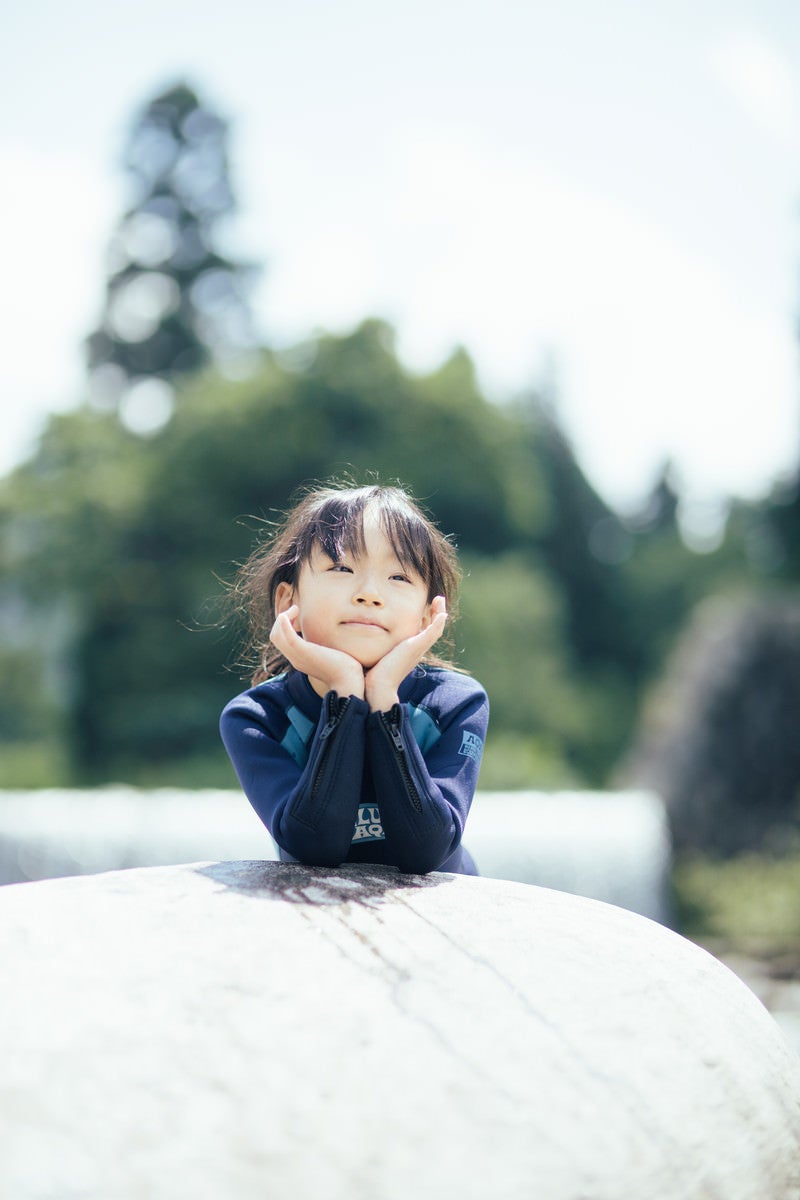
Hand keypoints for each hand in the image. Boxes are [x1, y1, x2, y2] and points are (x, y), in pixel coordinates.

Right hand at [270, 605, 364, 698]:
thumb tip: (330, 639)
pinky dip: (284, 624)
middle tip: (296, 610)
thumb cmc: (344, 668)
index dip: (285, 626)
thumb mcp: (329, 654)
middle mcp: (295, 658)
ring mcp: (298, 656)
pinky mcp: (304, 652)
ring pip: (276, 635)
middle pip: (275, 636)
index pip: (281, 641)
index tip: (297, 616)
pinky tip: (289, 614)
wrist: (348, 681)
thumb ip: (324, 647)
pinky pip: (287, 637)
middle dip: (282, 619)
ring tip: (296, 610)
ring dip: (283, 618)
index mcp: (299, 658)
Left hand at [364, 596, 447, 711]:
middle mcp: (417, 650)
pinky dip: (438, 622)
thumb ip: (377, 647)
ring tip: (440, 600)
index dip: (427, 619)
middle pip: (433, 630)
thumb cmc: (373, 674)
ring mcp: (418, 649)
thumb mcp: (377, 654)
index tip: (426, 607)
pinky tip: (442, 613)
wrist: (378, 687)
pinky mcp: (416, 647)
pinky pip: (433, 633)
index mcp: (409, 651)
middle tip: (439, 600)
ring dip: (440, 614)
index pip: (422, 632)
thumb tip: (365, 643)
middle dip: (437, 614)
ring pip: (436, 630)